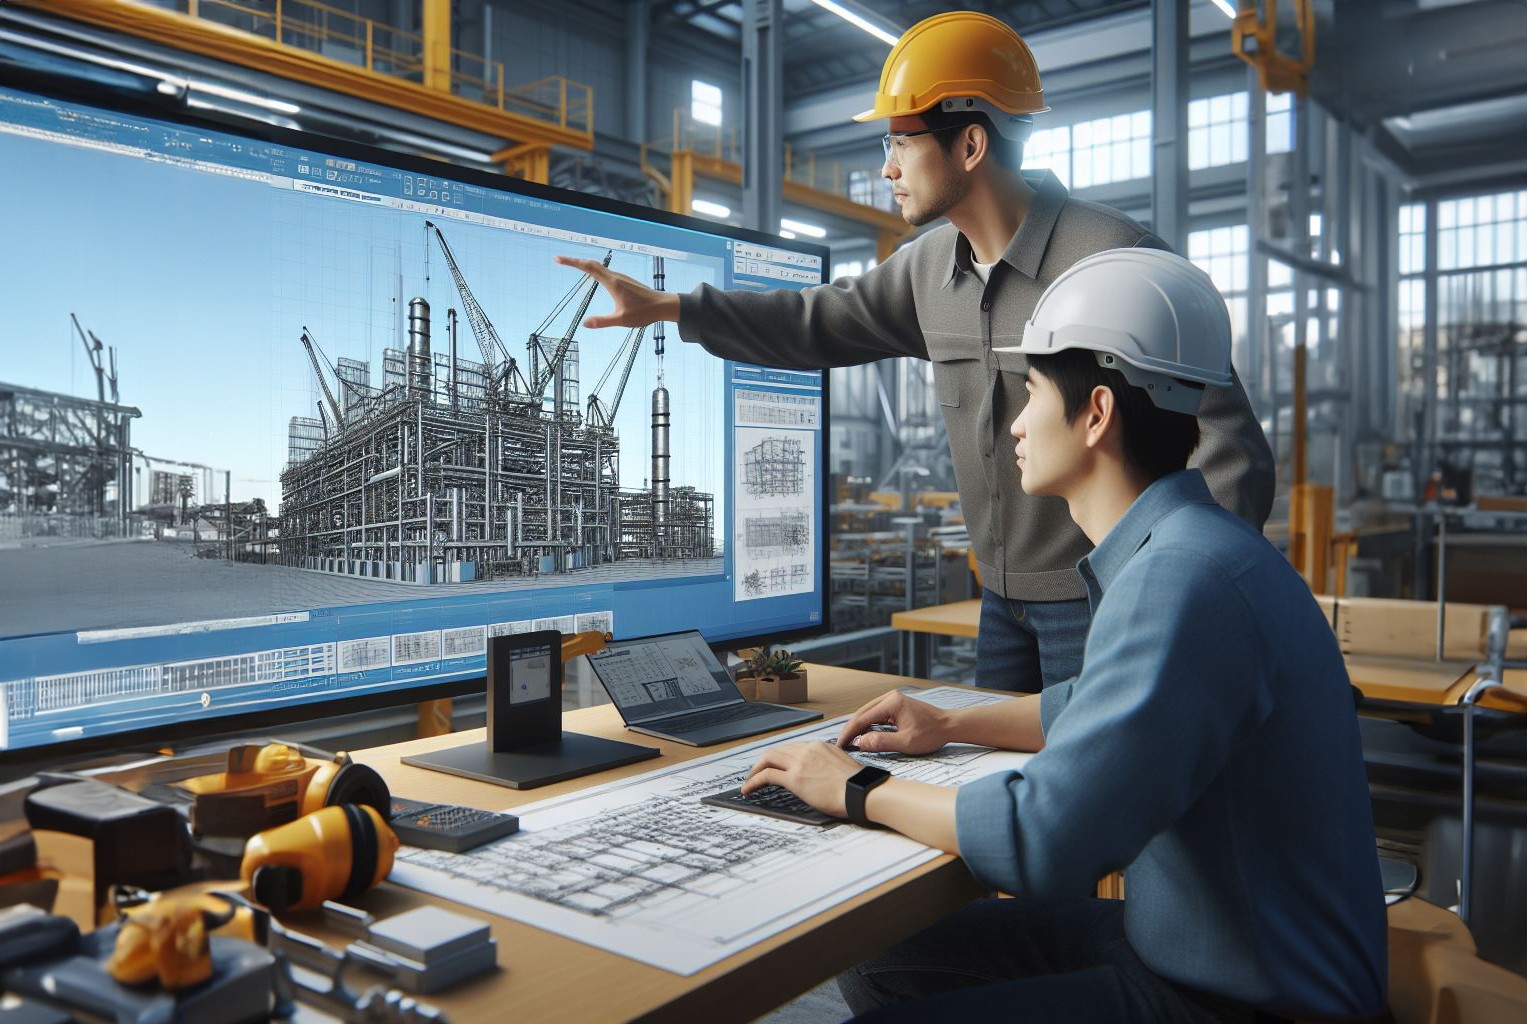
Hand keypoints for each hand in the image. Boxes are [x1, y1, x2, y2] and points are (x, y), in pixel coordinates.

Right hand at [554, 255, 680, 329]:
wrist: (663, 305)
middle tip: (560, 260)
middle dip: (575, 261)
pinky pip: (605, 271)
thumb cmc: (644, 313)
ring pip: (599, 266)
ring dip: (584, 264)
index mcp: (612, 283)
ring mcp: (620, 278)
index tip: (558, 259)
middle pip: (592, 264)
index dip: (572, 262)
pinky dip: (594, 269)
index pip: (588, 268)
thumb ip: (603, 322)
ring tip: (572, 264)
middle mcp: (615, 277)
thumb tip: (585, 323)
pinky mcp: (625, 281)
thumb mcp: (622, 320)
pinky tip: (593, 274)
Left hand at [741, 740, 861, 816]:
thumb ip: (827, 765)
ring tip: (749, 782)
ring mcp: (800, 763)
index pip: (792, 748)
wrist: (862, 791)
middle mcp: (807, 750)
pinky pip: (767, 775)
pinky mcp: (795, 778)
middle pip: (777, 751)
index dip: (780, 758)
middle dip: (764, 761)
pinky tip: (748, 789)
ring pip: (768, 759)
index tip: (775, 766)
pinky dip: (754, 781)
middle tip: (757, 772)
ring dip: (756, 770)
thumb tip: (822, 775)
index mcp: (819, 746)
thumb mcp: (842, 766)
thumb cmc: (857, 785)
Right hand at [836, 690, 951, 754]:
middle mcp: (890, 697)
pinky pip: (876, 715)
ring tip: (850, 742)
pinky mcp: (895, 706)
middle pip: (862, 713)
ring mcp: (892, 700)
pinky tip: (864, 736)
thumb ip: (881, 742)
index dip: (849, 733)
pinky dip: (867, 725)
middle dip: (851, 730)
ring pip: (867, 714)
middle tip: (842, 745)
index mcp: (891, 702)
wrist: (949, 726)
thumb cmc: (932, 733)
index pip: (862, 718)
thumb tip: (860, 743)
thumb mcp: (906, 742)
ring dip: (858, 728)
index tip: (840, 745)